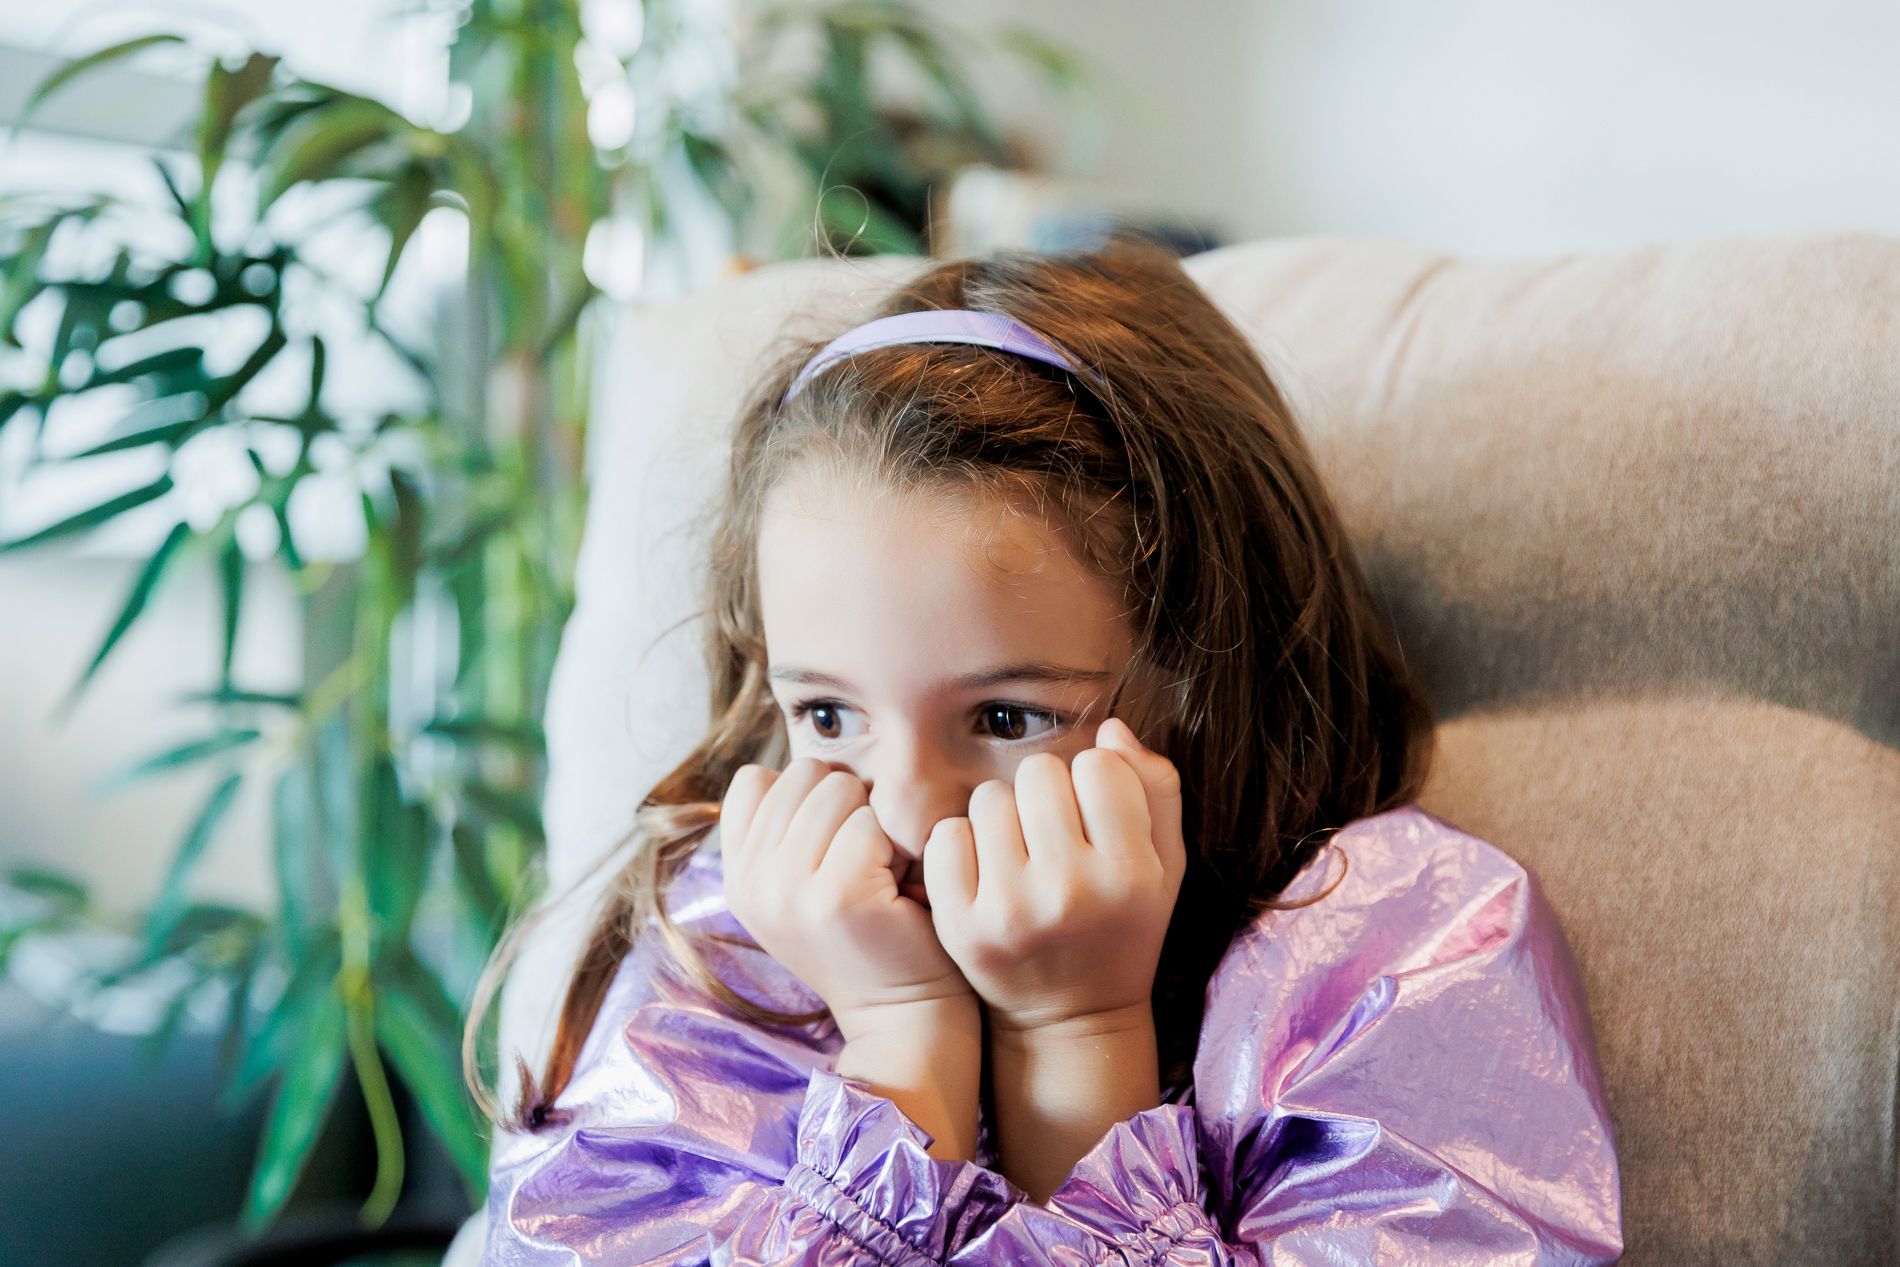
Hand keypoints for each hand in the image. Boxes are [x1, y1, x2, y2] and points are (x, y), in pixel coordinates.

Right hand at [720, 758, 973, 1040]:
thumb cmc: (864, 935)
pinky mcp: (837, 894)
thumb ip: (779, 828)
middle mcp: (750, 882)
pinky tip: (896, 886)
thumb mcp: (798, 885)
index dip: (805, 795)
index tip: (829, 844)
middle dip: (845, 803)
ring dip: (872, 820)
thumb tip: (780, 764)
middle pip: (802, 773)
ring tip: (878, 872)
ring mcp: (788, 889)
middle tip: (862, 861)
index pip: (754, 779)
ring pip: (838, 787)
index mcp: (737, 876)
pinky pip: (870, 821)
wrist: (902, 1012)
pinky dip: (895, 844)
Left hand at [922, 717, 1186, 1033]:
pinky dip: (961, 844)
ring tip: (1019, 852)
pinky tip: (984, 870)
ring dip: (1002, 815)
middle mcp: (1071, 890)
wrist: (1072, 1018)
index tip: (1094, 815)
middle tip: (1051, 832)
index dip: (1094, 780)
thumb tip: (1110, 728)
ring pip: (989, 797)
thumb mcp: (1164, 864)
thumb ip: (1155, 789)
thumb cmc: (1122, 927)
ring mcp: (1010, 909)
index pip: (1098, 765)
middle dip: (1046, 792)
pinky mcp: (961, 924)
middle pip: (1039, 772)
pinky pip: (946, 836)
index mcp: (1131, 872)